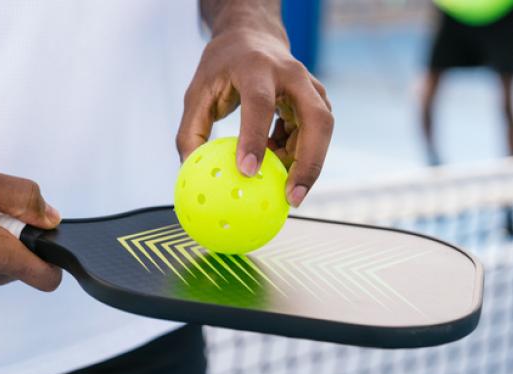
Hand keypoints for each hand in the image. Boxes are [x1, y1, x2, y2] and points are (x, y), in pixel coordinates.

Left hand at [177, 16, 333, 207]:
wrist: (253, 36)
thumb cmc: (222, 66)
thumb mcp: (197, 92)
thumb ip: (191, 131)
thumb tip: (189, 172)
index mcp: (256, 67)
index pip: (260, 104)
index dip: (254, 138)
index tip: (246, 171)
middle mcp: (291, 74)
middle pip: (317, 119)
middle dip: (309, 162)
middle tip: (293, 199)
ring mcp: (311, 86)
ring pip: (322, 130)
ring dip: (305, 163)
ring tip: (283, 189)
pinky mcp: (317, 100)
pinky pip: (315, 134)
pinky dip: (299, 155)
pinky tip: (278, 164)